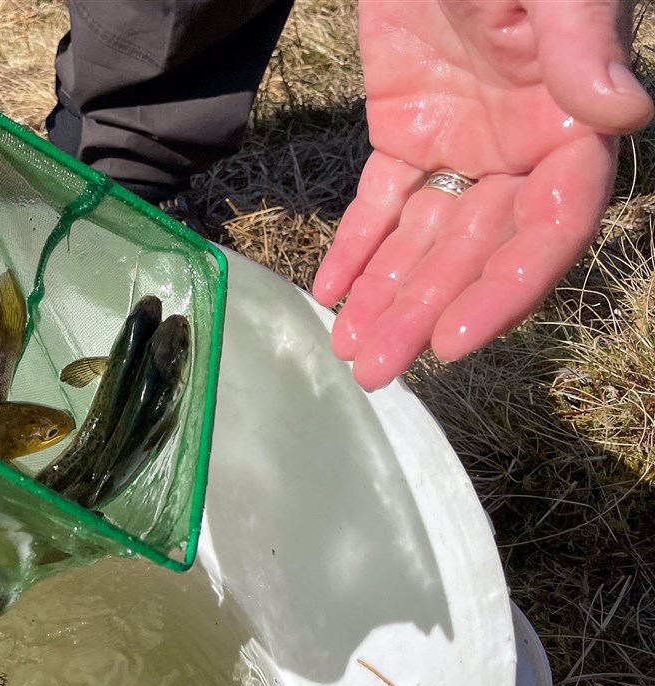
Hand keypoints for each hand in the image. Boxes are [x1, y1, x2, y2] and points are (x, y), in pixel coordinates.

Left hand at [311, 0, 652, 390]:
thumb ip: (582, 46)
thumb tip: (625, 112)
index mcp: (572, 123)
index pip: (549, 227)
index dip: (505, 289)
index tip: (452, 341)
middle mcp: (522, 148)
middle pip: (474, 251)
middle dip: (424, 313)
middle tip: (375, 371)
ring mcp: (463, 142)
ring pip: (424, 238)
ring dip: (385, 297)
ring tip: (347, 351)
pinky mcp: (407, 127)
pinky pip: (381, 200)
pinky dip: (355, 247)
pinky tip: (329, 293)